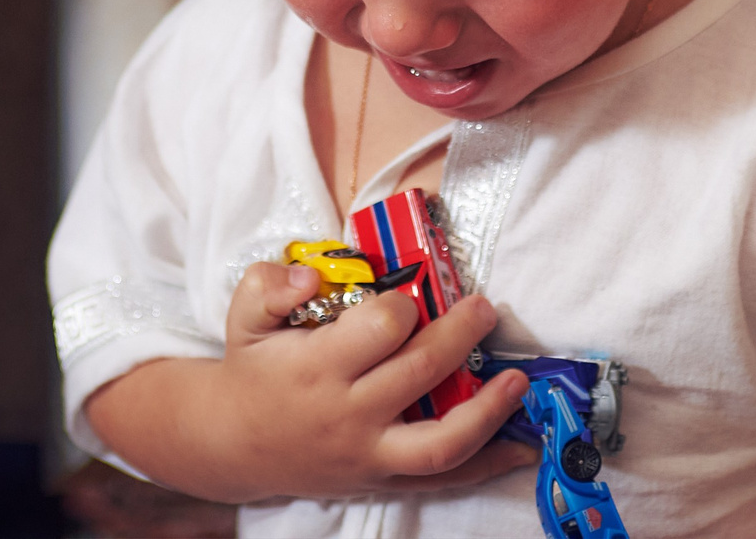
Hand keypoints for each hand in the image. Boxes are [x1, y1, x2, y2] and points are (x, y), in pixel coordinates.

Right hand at [81, 262, 532, 503]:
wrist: (233, 442)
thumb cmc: (253, 371)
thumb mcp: (244, 317)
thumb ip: (270, 285)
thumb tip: (309, 275)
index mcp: (317, 368)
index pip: (380, 330)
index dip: (402, 304)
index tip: (409, 293)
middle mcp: (348, 414)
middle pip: (421, 373)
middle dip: (462, 335)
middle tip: (485, 309)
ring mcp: (369, 453)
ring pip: (440, 442)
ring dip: (489, 412)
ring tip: (518, 381)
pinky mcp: (382, 478)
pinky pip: (442, 480)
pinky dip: (486, 466)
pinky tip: (522, 449)